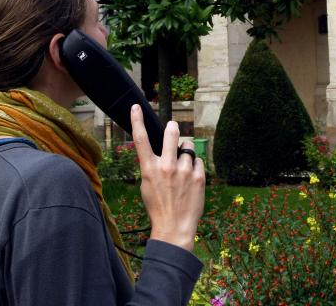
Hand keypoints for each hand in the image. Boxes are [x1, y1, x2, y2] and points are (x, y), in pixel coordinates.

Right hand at [130, 104, 204, 251]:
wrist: (174, 228)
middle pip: (171, 133)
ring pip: (187, 147)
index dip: (137, 121)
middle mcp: (167, 167)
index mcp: (149, 169)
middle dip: (172, 128)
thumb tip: (161, 149)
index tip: (136, 107)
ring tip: (182, 171)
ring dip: (185, 154)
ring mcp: (184, 171)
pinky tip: (190, 180)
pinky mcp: (198, 176)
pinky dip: (194, 166)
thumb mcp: (147, 185)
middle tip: (173, 128)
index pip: (141, 140)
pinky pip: (197, 160)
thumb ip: (153, 165)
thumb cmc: (159, 206)